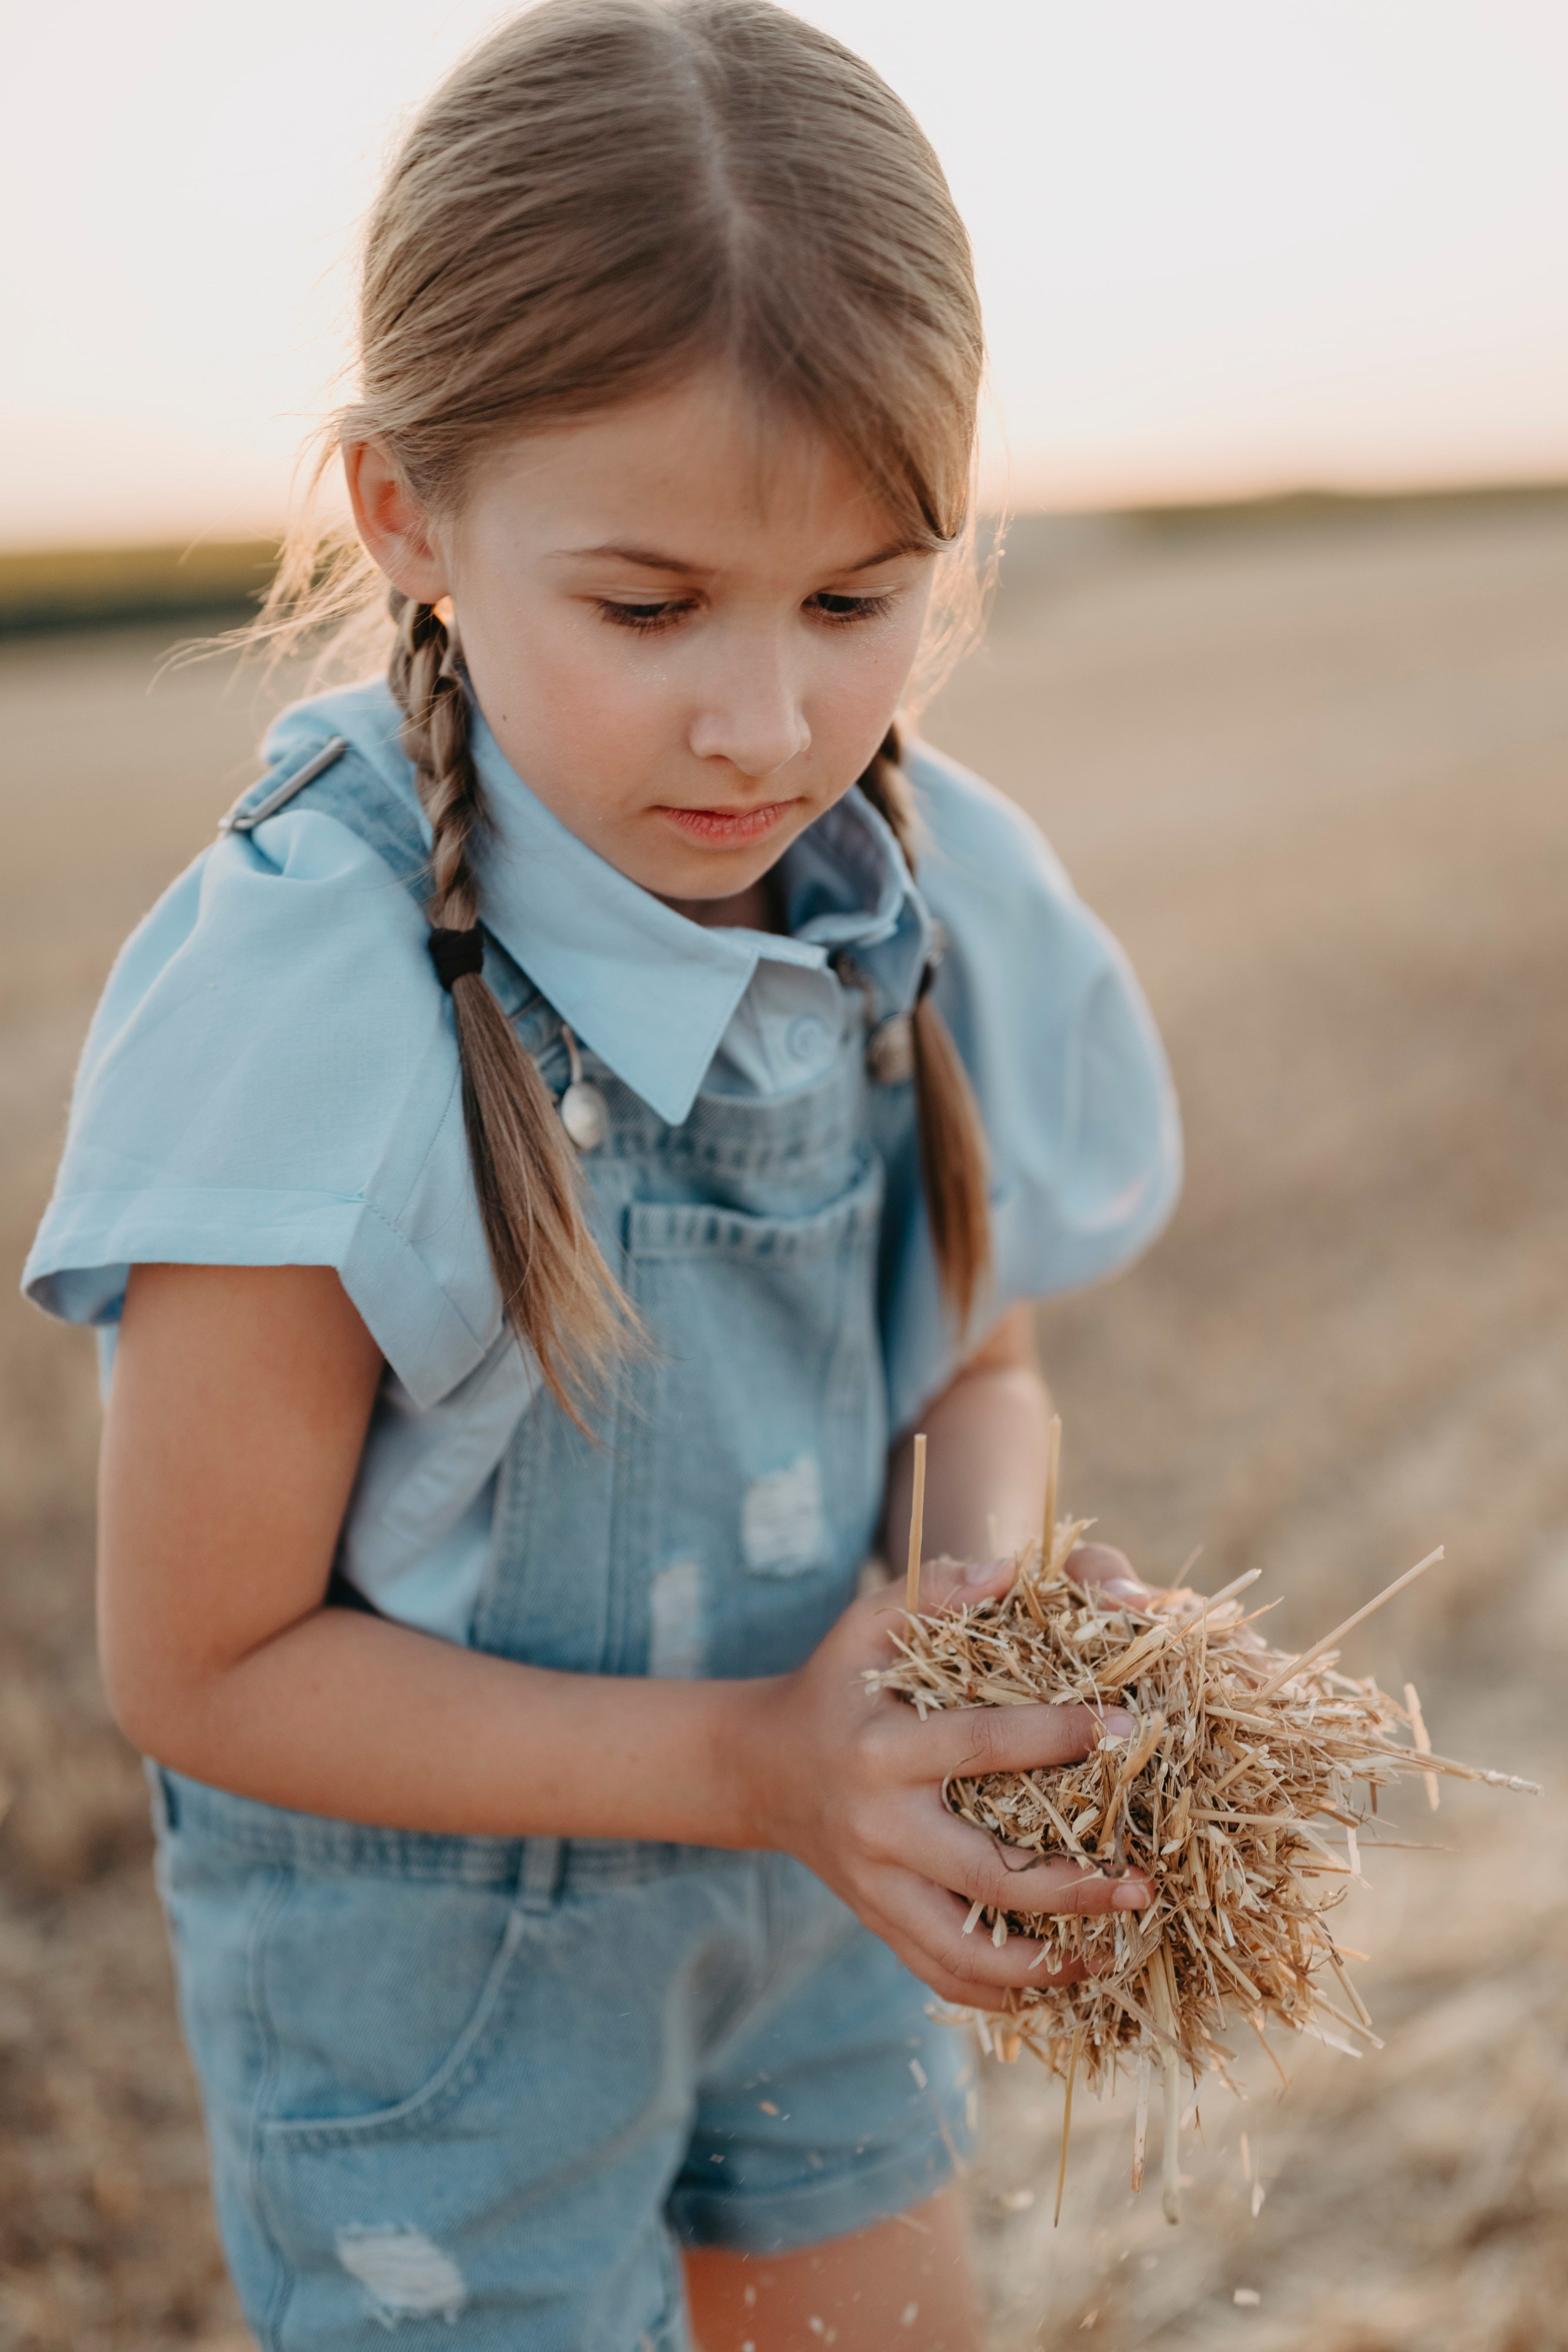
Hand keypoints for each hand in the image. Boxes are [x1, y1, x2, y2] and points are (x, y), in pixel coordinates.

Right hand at [739, 1548, 1153, 2007]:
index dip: (1063, 1736)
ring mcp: (876, 1889)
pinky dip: (1003, 1992)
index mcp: (883, 1752)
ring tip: (1117, 1951)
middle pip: (989, 1873)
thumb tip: (1013, 1570)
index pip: (986, 1746)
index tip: (1131, 1730)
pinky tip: (1063, 1982)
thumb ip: (935, 1591)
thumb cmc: (832, 1684)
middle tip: (1143, 1881)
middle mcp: (880, 1829)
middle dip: (1073, 1885)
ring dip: (1047, 1964)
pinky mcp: (878, 1924)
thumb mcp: (866, 1622)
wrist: (760, 1769)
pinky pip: (943, 1975)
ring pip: (967, 1951)